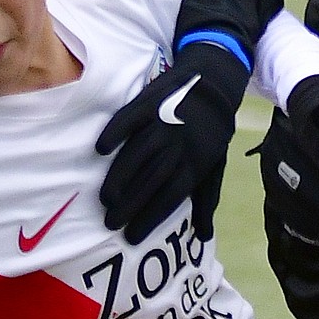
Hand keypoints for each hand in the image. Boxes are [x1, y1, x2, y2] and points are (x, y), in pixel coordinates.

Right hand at [98, 39, 247, 243]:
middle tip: (110, 223)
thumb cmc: (213, 129)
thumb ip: (208, 198)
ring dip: (120, 177)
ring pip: (138, 153)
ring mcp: (164, 122)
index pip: (171, 197)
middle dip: (131, 205)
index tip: (131, 237)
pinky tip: (101, 149)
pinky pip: (130, 118)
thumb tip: (204, 235)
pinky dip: (115, 132)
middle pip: (152, 180)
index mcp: (197, 163)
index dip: (150, 218)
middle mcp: (180, 145)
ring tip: (106, 198)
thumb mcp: (216, 163)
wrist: (215, 80)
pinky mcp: (150, 101)